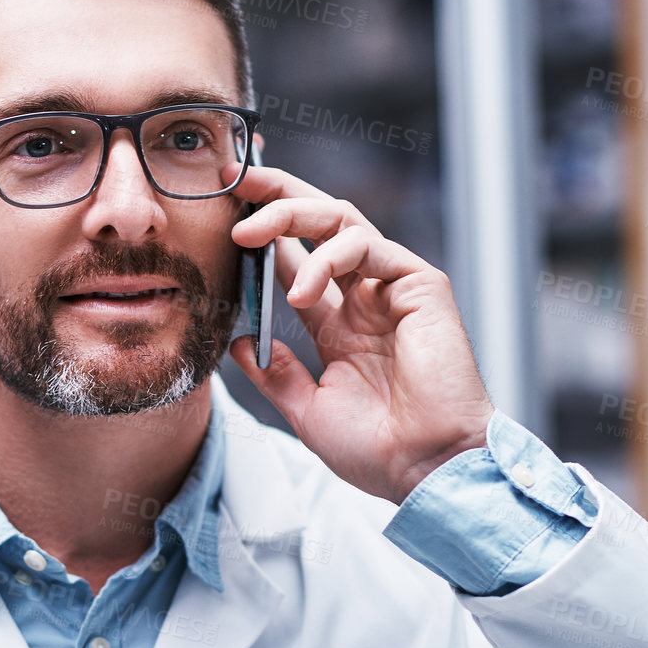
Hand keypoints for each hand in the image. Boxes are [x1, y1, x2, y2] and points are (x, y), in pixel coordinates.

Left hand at [224, 161, 494, 505]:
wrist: (425, 468)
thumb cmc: (377, 448)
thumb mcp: (306, 408)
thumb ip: (275, 373)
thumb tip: (241, 342)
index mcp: (340, 324)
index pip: (296, 258)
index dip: (262, 232)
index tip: (221, 213)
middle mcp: (366, 298)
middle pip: (318, 222)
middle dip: (274, 193)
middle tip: (232, 179)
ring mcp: (393, 287)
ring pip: (339, 220)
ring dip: (288, 215)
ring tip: (247, 235)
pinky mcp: (421, 284)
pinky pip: (367, 246)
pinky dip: (327, 258)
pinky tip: (302, 291)